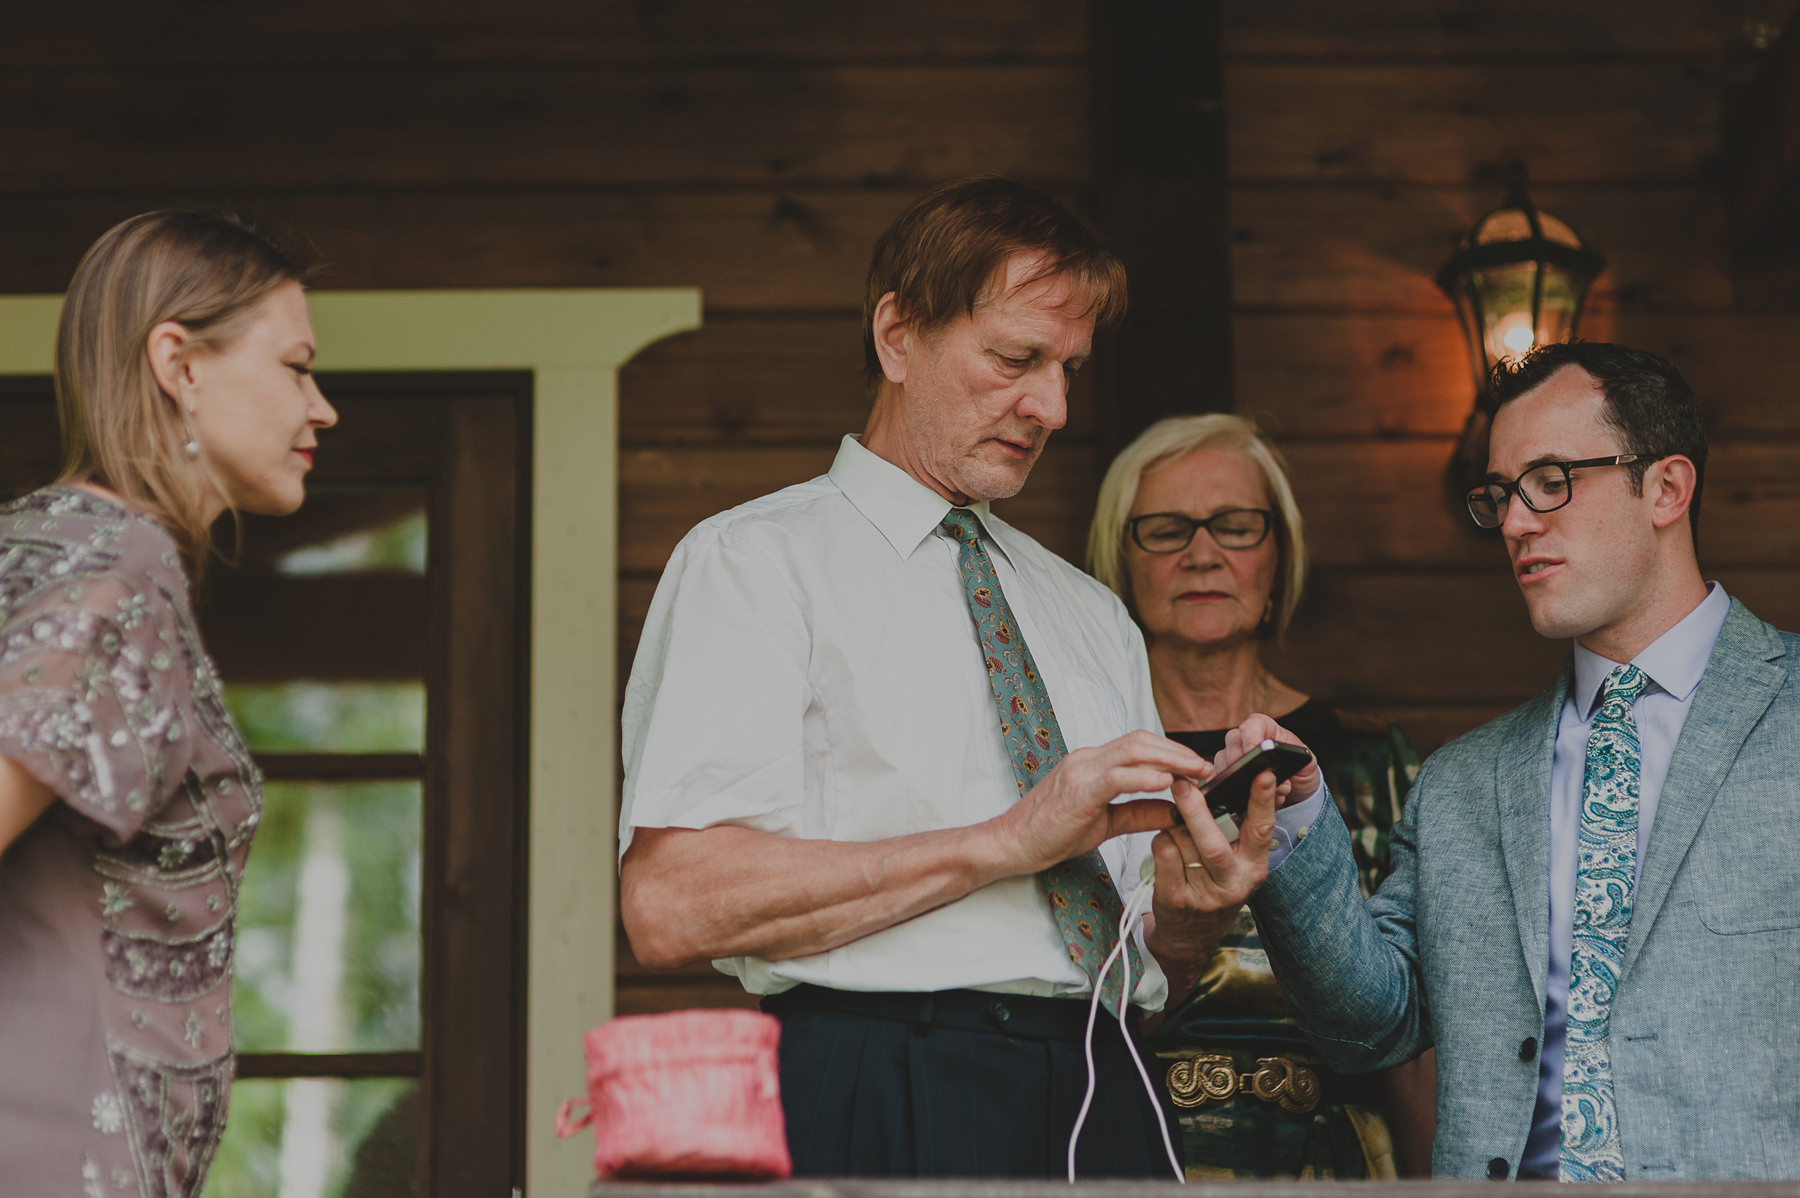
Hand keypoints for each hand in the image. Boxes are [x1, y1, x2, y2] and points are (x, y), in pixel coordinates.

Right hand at [991, 730, 1209, 874]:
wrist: (1011, 844)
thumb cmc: (1051, 832)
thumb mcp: (1106, 823)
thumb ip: (1139, 812)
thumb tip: (1175, 811)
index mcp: (1092, 763)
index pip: (1139, 745)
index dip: (1172, 752)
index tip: (1199, 768)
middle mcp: (1087, 759)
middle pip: (1141, 740)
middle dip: (1178, 751)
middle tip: (1207, 767)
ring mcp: (1081, 771)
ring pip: (1132, 751)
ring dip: (1170, 759)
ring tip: (1196, 772)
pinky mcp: (1077, 790)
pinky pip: (1116, 777)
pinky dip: (1144, 777)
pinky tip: (1167, 783)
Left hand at [1143, 716, 1320, 977]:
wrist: (1191, 936)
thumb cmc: (1213, 882)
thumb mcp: (1235, 860)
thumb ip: (1234, 827)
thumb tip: (1220, 781)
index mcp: (1254, 866)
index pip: (1262, 829)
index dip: (1263, 801)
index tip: (1263, 772)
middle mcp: (1234, 884)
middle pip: (1213, 842)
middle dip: (1196, 810)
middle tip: (1182, 782)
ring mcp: (1205, 896)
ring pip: (1182, 843)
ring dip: (1173, 826)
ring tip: (1175, 825)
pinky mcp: (1176, 901)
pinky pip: (1163, 854)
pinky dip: (1160, 840)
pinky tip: (1166, 843)